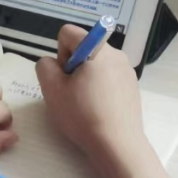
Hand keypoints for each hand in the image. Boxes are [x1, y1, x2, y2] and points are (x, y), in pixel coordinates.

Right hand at [35, 25, 149, 168]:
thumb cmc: (82, 114)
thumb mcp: (52, 89)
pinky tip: (99, 109)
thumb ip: (44, 66)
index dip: (59, 53)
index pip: (68, 33)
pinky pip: (109, 77)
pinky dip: (100, 88)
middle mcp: (115, 54)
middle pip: (84, 48)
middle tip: (72, 93)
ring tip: (85, 104)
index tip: (64, 77)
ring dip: (86, 77)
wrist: (117, 145)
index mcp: (96, 49)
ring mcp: (127, 70)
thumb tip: (53, 63)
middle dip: (73, 66)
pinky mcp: (133, 86)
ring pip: (96, 63)